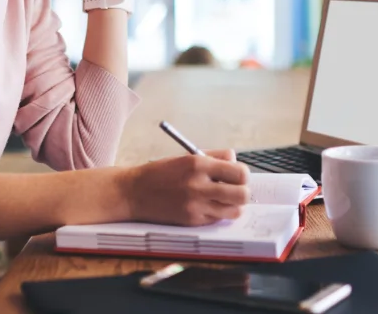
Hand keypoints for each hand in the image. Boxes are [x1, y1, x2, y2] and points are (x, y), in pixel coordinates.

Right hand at [119, 149, 250, 225]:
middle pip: (242, 194)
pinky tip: (208, 207)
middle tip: (235, 190)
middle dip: (243, 192)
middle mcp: (199, 185)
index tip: (237, 176)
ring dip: (233, 206)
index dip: (242, 175)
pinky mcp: (192, 221)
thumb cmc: (161, 173)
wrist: (134, 193)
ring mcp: (196, 205)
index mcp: (198, 164)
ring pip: (234, 211)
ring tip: (223, 200)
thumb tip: (235, 159)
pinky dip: (218, 214)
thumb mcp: (186, 157)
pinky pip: (218, 219)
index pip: (240, 172)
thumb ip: (214, 156)